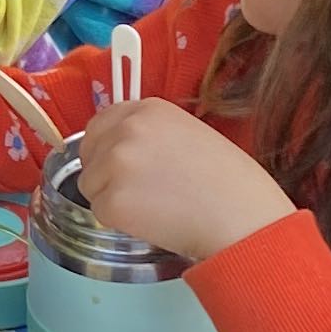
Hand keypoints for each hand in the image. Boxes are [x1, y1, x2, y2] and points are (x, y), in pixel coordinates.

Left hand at [74, 98, 294, 262]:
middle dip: (104, 172)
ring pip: (90, 185)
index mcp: (148, 109)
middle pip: (88, 152)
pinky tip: (152, 221)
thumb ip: (153, 133)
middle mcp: (127, 130)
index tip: (118, 163)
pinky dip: (120, 222)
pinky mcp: (112, 200)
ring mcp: (116, 164)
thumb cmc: (230, 183)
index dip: (106, 146)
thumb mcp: (191, 134)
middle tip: (136, 191)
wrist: (241, 218)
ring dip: (112, 199)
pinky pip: (100, 213)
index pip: (100, 122)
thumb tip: (124, 146)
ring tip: (154, 207)